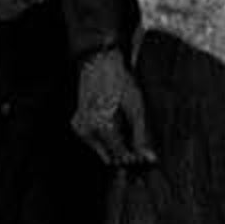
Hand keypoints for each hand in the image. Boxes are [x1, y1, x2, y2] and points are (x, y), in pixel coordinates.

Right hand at [71, 47, 155, 167]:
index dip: (134, 158)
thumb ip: (140, 135)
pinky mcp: (77, 123)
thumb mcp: (136, 108)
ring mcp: (81, 127)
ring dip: (114, 146)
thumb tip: (147, 155)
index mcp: (104, 127)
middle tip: (137, 148)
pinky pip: (93, 140)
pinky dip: (104, 138)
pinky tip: (113, 125)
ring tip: (125, 130)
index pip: (120, 155)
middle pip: (110, 155)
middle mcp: (88, 130)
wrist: (99, 64)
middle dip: (124, 153)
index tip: (144, 159)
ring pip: (101, 149)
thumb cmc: (118, 82)